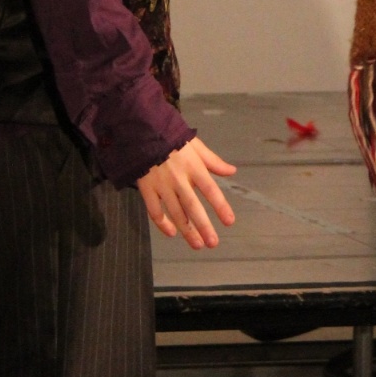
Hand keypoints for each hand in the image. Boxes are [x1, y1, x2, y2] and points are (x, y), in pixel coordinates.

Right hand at [137, 135, 235, 249]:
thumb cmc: (172, 138)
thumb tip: (232, 171)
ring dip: (186, 230)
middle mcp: (179, 179)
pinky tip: (171, 233)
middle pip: (193, 207)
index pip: (211, 190)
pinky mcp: (146, 189)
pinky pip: (154, 211)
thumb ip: (213, 161)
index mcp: (194, 167)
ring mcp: (161, 185)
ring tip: (197, 244)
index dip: (220, 207)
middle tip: (213, 243)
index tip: (229, 222)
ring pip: (175, 213)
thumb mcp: (196, 145)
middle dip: (203, 226)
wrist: (143, 132)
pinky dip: (162, 224)